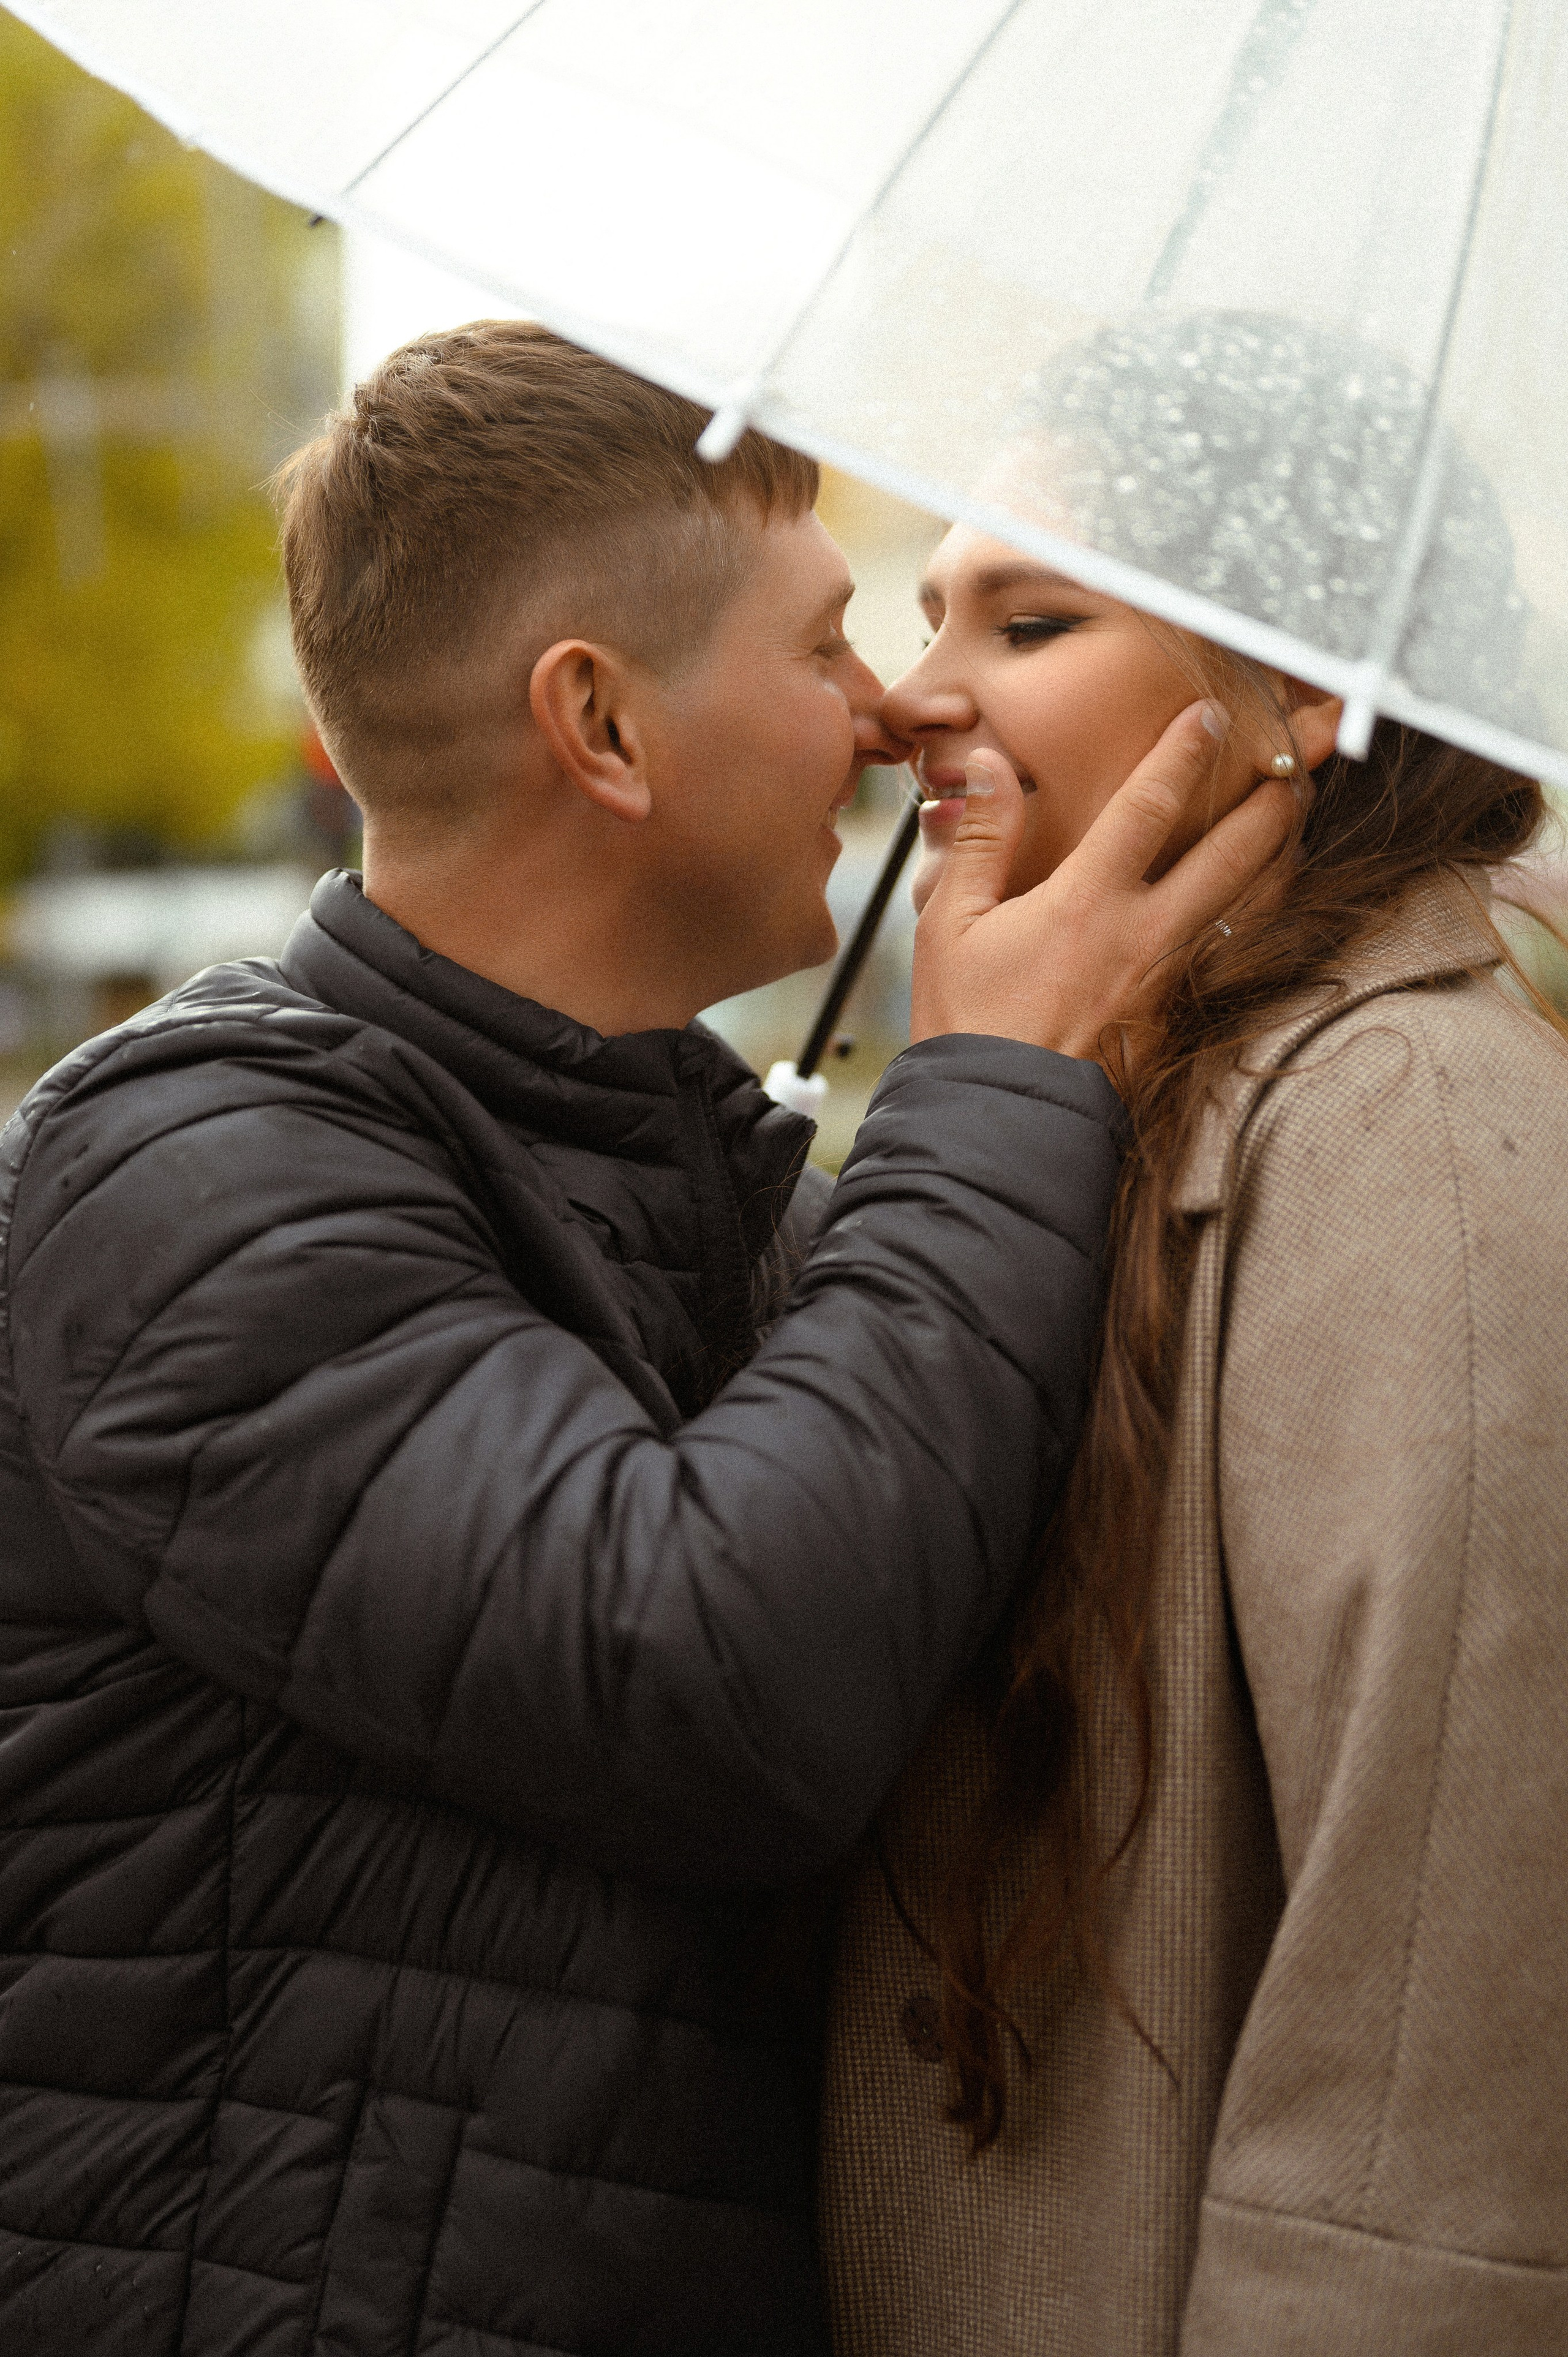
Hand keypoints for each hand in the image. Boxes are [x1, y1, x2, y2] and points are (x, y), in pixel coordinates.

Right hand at [909, 699, 1295, 1071]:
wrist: (996, 1118)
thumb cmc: (967, 1024)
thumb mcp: (949, 924)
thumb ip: (981, 839)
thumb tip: (993, 766)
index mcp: (1087, 903)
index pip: (1149, 807)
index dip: (1185, 752)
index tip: (1212, 714)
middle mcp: (1143, 936)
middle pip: (1234, 853)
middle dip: (1271, 800)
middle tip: (1296, 760)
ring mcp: (1168, 978)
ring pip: (1249, 903)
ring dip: (1277, 853)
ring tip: (1296, 816)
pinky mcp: (1175, 1013)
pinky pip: (1233, 949)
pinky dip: (1259, 911)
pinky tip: (1264, 894)